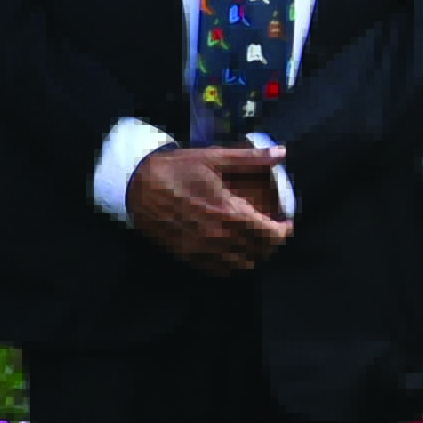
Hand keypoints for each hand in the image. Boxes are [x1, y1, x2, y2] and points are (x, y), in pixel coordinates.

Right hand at [127, 142, 292, 278]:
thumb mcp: (213, 158)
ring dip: (255, 255)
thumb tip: (282, 152)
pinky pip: (220, 270)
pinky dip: (234, 265)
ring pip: (242, 265)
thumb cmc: (175, 169)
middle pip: (260, 252)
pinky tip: (234, 252)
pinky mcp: (188, 256)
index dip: (285, 232)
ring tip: (257, 242)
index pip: (270, 234)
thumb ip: (251, 158)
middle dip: (273, 243)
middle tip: (274, 232)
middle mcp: (218, 236)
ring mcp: (202, 249)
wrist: (135, 186)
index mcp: (228, 211)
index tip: (287, 224)